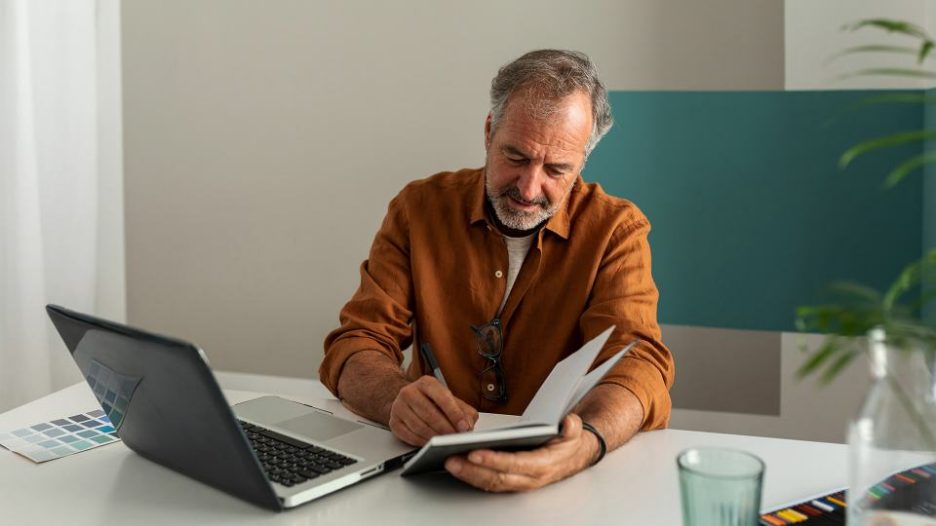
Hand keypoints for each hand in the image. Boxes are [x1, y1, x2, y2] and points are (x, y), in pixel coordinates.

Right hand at [388, 376, 478, 445]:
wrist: (409, 401)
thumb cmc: (432, 402)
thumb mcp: (450, 400)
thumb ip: (463, 411)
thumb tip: (467, 426)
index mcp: (426, 383)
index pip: (442, 397)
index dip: (454, 413)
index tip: (463, 426)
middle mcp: (410, 391)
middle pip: (429, 413)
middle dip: (445, 428)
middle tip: (454, 438)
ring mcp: (399, 406)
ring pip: (418, 426)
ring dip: (434, 437)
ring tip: (445, 443)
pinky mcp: (394, 421)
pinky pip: (408, 435)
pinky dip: (422, 442)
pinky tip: (431, 443)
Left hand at [443, 413, 598, 491]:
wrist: (572, 458)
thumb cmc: (567, 444)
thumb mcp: (573, 432)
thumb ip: (571, 428)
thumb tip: (568, 422)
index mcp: (542, 465)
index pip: (514, 464)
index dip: (493, 460)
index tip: (474, 452)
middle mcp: (529, 478)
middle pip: (496, 478)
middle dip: (472, 470)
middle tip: (451, 459)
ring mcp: (519, 483)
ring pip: (490, 483)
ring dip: (468, 475)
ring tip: (448, 462)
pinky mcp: (511, 482)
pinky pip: (489, 482)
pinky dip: (472, 476)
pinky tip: (458, 466)